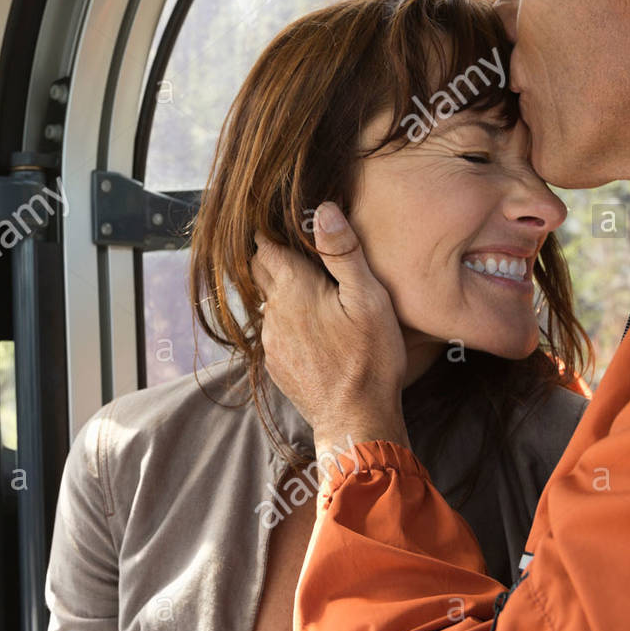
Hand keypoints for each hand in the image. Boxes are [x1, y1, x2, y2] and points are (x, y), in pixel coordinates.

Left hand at [251, 201, 409, 460]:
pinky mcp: (276, 365)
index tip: (278, 221)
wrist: (355, 420)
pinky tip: (311, 328)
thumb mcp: (369, 299)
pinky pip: (275, 332)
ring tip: (308, 290)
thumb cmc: (369, 359)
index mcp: (294, 289)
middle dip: (271, 258)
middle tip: (292, 248)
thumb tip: (323, 210)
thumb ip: (344, 252)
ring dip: (282, 293)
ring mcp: (271, 341)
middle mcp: (274, 312)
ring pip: (268, 304)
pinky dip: (287, 323)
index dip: (272, 232)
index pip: (266, 247)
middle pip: (260, 272)